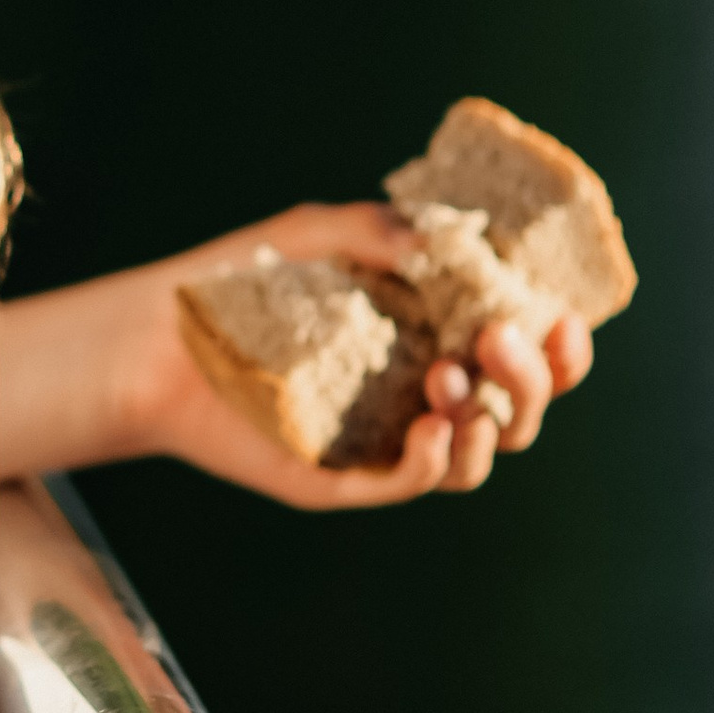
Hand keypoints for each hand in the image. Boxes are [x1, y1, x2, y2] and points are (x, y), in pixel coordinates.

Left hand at [125, 202, 595, 507]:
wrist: (153, 338)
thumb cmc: (238, 281)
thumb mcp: (313, 235)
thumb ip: (379, 230)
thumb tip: (445, 240)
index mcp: (434, 335)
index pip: (525, 352)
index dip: (560, 346)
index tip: (560, 317)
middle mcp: (420, 392)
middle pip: (518, 409)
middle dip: (531, 379)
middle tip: (496, 337)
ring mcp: (385, 437)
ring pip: (476, 457)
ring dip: (487, 423)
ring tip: (450, 381)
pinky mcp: (342, 475)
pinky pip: (409, 482)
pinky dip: (435, 462)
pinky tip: (432, 430)